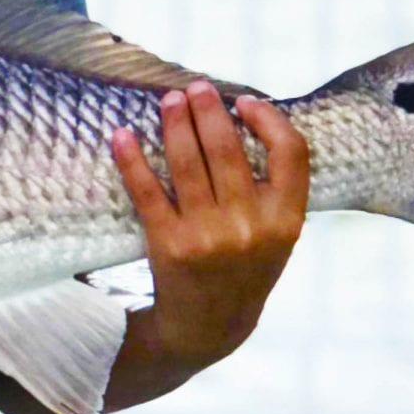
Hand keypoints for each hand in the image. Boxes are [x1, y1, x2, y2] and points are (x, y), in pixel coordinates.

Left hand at [108, 82, 308, 368]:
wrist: (211, 326)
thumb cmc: (245, 267)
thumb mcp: (278, 235)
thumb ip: (273, 189)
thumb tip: (245, 119)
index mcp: (285, 220)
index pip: (291, 154)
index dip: (270, 120)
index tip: (244, 102)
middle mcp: (249, 227)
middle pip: (227, 150)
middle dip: (207, 111)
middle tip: (194, 88)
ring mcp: (207, 236)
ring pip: (187, 164)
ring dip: (174, 124)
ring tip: (168, 100)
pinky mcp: (168, 245)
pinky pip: (148, 191)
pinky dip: (133, 159)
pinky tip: (123, 135)